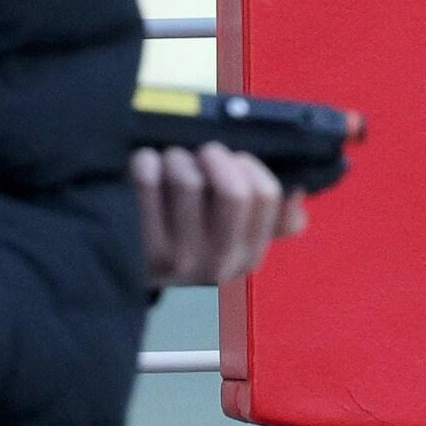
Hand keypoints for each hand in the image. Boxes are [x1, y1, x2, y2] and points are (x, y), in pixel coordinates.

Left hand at [131, 143, 307, 287]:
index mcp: (248, 255)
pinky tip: (144, 169)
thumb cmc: (186, 235)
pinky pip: (148, 180)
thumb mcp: (231, 234)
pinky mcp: (139, 246)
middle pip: (234, 191)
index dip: (247, 164)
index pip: (267, 194)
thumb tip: (298, 192)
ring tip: (169, 164)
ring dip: (177, 157)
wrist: (126, 269)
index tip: (230, 162)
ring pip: (188, 179)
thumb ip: (271, 216)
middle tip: (200, 155)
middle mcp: (218, 264)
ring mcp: (179, 260)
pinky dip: (145, 161)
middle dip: (215, 157)